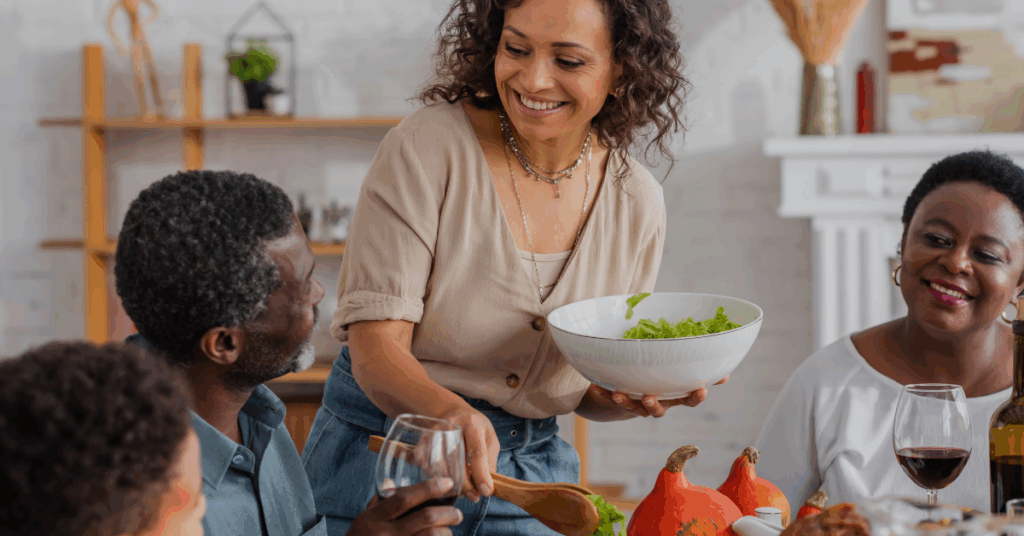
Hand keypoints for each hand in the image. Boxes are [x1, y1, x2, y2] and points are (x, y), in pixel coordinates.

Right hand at [349, 477, 462, 535]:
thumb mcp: (364, 521)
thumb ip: (379, 503)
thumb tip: (392, 482)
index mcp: (373, 519)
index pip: (403, 499)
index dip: (428, 488)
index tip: (447, 483)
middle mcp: (384, 535)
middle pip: (425, 518)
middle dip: (448, 513)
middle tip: (456, 513)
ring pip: (432, 535)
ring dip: (446, 532)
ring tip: (448, 530)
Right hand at [436, 407, 499, 502]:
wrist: (455, 414)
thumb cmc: (476, 429)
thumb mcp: (490, 439)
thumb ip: (490, 461)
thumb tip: (487, 486)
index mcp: (471, 423)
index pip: (476, 452)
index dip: (481, 474)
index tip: (486, 491)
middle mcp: (450, 426)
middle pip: (455, 461)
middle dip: (465, 484)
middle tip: (474, 496)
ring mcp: (433, 434)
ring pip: (439, 466)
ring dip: (451, 484)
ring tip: (463, 492)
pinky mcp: (422, 442)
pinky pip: (427, 466)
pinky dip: (437, 479)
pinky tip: (448, 483)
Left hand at [589, 376, 728, 417]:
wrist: (619, 397)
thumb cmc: (652, 381)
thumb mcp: (671, 375)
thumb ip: (692, 369)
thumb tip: (724, 366)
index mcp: (670, 396)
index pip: (687, 400)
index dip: (695, 397)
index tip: (701, 390)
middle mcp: (653, 404)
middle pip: (657, 410)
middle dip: (654, 405)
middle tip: (648, 398)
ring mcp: (633, 405)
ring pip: (631, 407)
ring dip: (625, 401)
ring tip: (618, 394)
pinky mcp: (614, 401)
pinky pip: (607, 399)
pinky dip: (602, 393)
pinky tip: (596, 387)